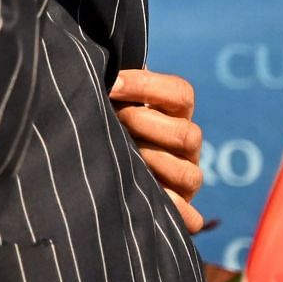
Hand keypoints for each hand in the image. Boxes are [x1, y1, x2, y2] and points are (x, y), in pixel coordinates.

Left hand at [112, 68, 204, 232]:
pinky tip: (149, 200)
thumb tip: (92, 65)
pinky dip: (173, 210)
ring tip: (122, 156)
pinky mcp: (180, 209)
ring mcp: (186, 178)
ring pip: (189, 173)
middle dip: (146, 124)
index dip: (146, 85)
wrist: (99, 171)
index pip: (181, 93)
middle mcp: (186, 146)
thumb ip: (111, 85)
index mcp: (175, 113)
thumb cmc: (105, 123)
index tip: (110, 84)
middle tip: (116, 120)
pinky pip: (190, 216)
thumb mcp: (110, 101)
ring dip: (152, 163)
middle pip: (187, 133)